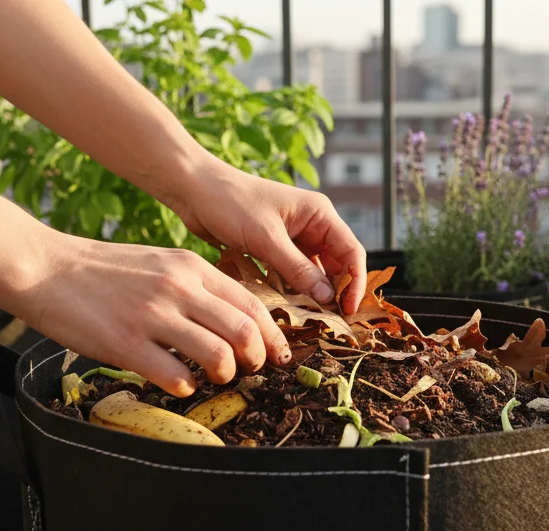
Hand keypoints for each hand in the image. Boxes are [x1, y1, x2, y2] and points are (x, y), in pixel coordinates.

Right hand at [20, 231, 291, 396]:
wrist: (44, 267)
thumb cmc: (103, 270)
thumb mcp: (159, 263)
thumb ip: (195, 286)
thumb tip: (232, 320)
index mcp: (190, 268)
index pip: (252, 304)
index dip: (273, 336)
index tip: (276, 355)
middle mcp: (177, 289)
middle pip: (245, 332)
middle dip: (256, 360)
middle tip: (248, 370)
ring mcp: (152, 316)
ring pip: (219, 356)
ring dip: (224, 375)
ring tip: (212, 377)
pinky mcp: (126, 344)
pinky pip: (177, 377)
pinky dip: (186, 387)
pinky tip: (176, 382)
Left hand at [166, 156, 367, 313]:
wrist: (193, 190)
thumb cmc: (231, 203)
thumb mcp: (267, 239)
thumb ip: (298, 269)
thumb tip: (328, 298)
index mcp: (319, 214)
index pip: (351, 252)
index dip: (355, 283)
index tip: (348, 310)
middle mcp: (311, 225)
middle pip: (335, 265)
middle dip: (333, 291)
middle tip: (329, 322)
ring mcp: (293, 237)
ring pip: (312, 272)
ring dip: (310, 293)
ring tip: (306, 318)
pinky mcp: (274, 247)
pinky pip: (291, 274)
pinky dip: (289, 289)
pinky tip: (283, 306)